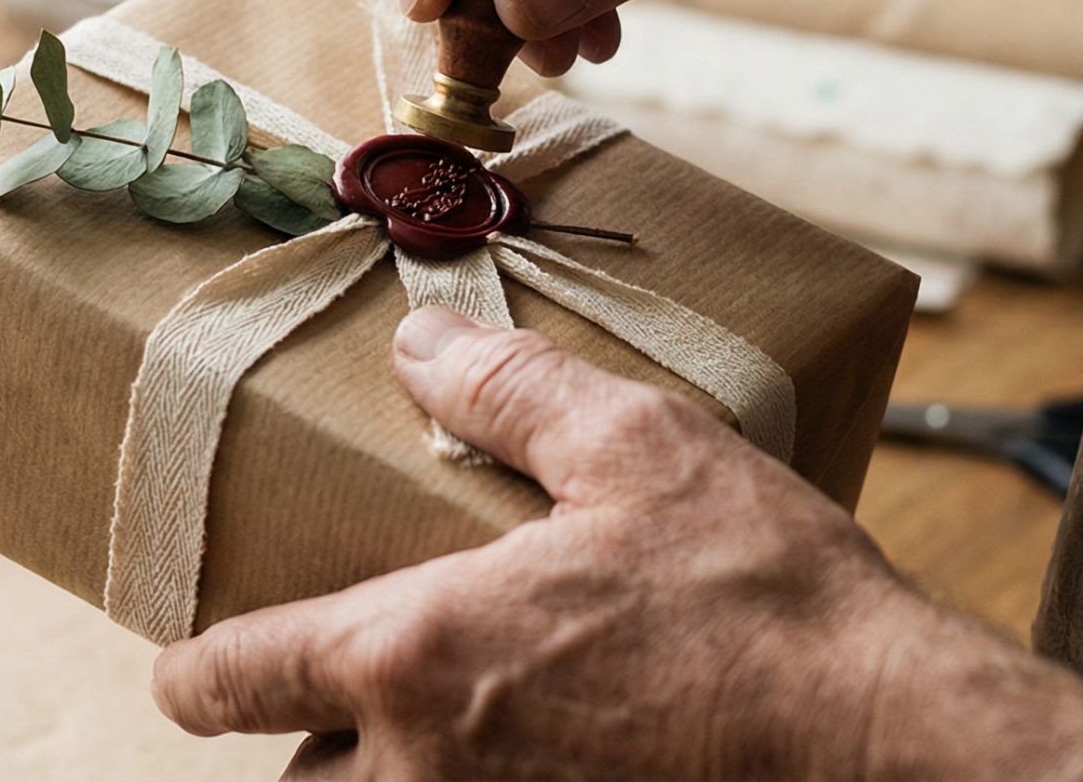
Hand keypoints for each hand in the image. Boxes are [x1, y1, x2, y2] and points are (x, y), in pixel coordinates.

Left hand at [151, 306, 931, 778]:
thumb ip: (512, 393)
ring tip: (453, 731)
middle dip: (314, 742)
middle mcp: (427, 779)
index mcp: (414, 658)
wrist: (887, 748)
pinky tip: (548, 758)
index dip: (195, 667)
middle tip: (356, 689)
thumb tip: (421, 344)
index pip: (229, 681)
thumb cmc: (766, 600)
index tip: (195, 658)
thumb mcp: (639, 450)